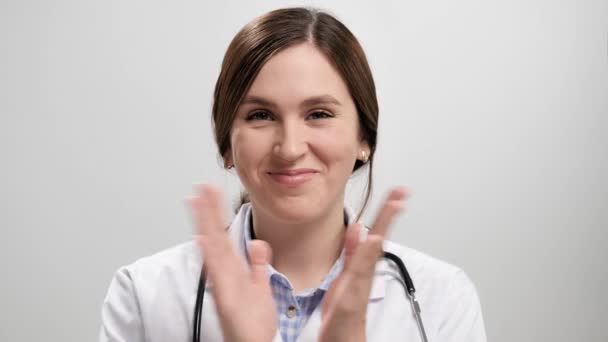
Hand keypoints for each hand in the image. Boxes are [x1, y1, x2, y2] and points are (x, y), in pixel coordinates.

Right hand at [186, 184, 276, 341]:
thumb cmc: (257, 324)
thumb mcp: (260, 288)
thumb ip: (258, 265)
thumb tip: (257, 243)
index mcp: (235, 272)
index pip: (223, 236)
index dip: (215, 214)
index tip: (210, 192)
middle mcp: (227, 276)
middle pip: (214, 238)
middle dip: (207, 212)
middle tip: (201, 186)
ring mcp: (225, 286)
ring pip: (213, 250)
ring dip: (204, 225)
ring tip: (197, 200)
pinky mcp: (227, 300)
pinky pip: (218, 276)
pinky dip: (210, 259)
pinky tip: (203, 240)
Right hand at [318, 187, 407, 341]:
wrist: (341, 339)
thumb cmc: (346, 321)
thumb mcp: (353, 287)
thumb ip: (361, 261)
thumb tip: (371, 233)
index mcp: (366, 265)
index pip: (380, 233)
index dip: (388, 213)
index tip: (398, 194)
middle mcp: (365, 266)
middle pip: (378, 233)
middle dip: (388, 211)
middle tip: (400, 191)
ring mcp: (358, 272)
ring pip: (370, 240)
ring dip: (379, 220)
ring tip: (388, 203)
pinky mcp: (349, 279)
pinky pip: (355, 253)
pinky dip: (356, 239)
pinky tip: (356, 231)